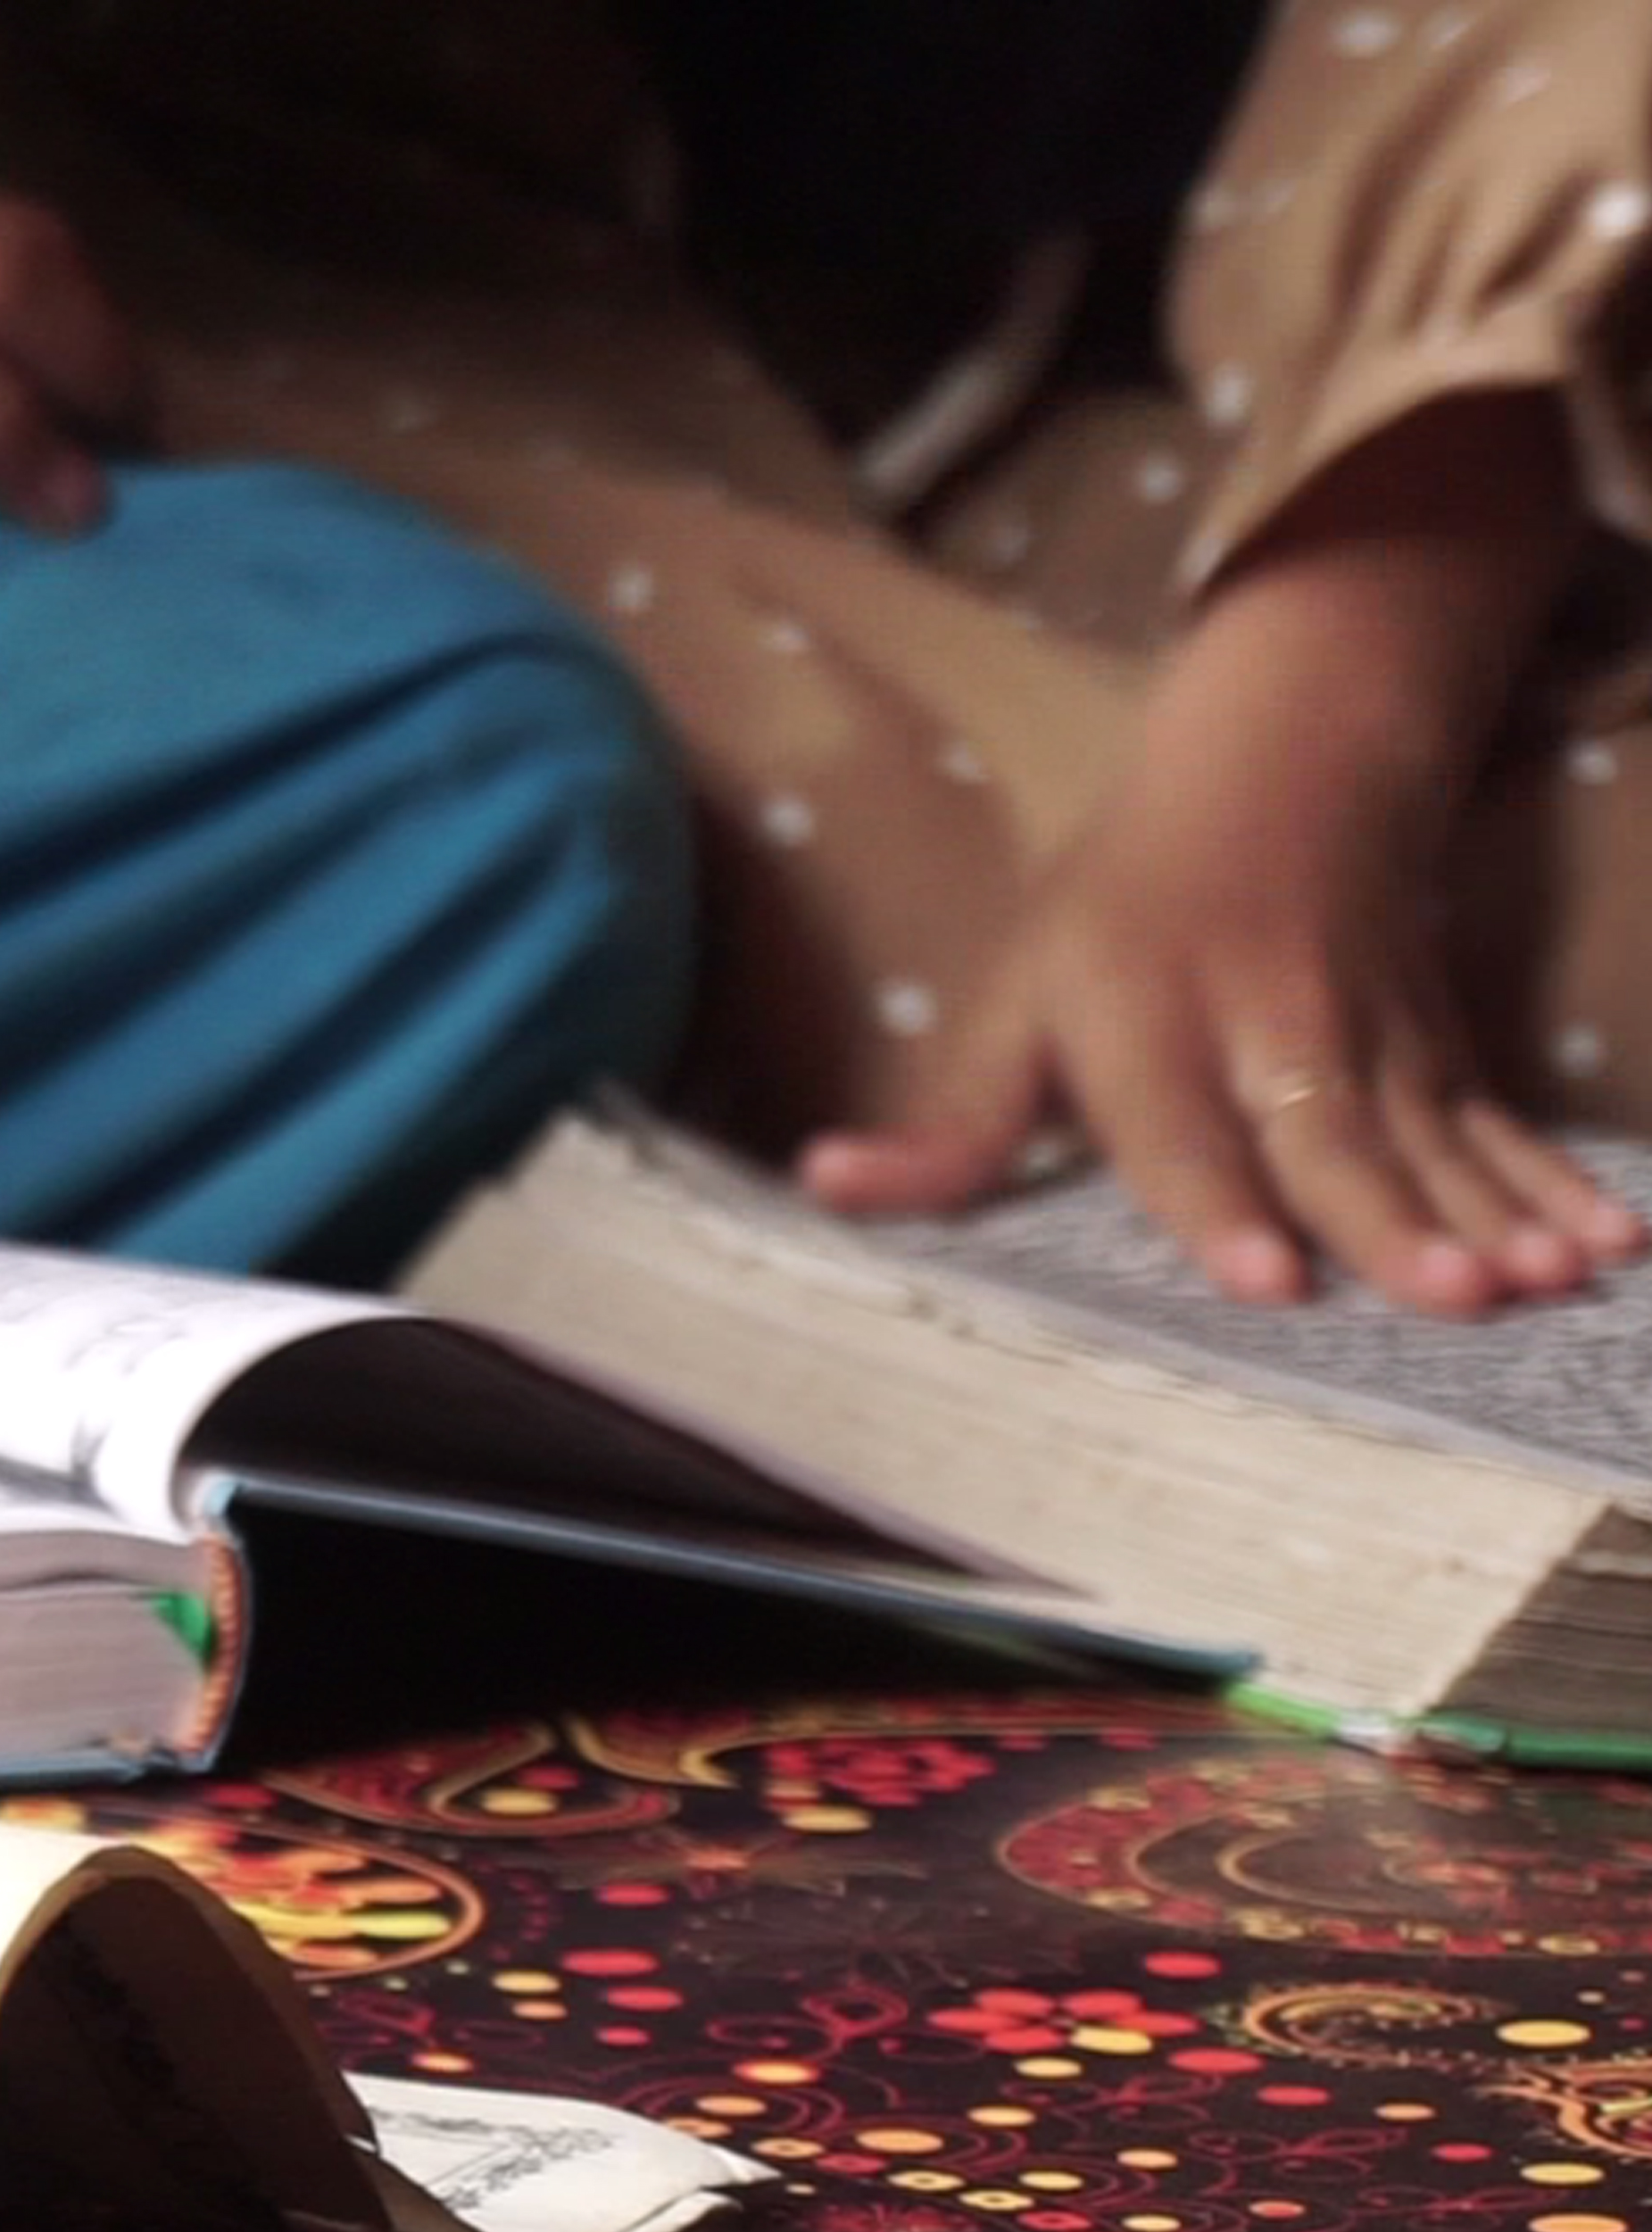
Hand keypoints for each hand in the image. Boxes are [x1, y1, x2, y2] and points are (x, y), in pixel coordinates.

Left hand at [799, 394, 1635, 1309]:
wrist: (1282, 766)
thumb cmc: (1116, 913)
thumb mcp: (1013, 997)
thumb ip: (949, 1119)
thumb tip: (828, 1184)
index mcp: (1144, 1021)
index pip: (1181, 1133)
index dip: (1225, 1210)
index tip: (1272, 1282)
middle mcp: (1269, 1029)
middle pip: (1335, 1139)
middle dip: (1398, 1222)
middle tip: (1459, 1294)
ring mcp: (1372, 1037)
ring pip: (1439, 1136)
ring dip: (1502, 1209)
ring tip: (1556, 1276)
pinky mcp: (1442, 1046)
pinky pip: (1503, 1123)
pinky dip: (1560, 1179)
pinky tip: (1617, 1237)